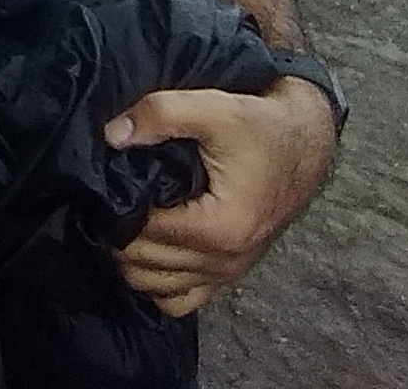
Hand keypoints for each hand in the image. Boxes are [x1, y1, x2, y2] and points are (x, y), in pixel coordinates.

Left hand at [106, 78, 336, 316]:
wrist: (302, 144)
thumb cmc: (260, 127)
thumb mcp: (213, 108)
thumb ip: (161, 114)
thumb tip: (113, 135)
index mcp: (220, 228)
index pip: (141, 234)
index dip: (115, 208)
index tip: (105, 183)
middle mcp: (224, 260)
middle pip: (143, 265)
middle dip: (117, 233)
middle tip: (106, 199)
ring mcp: (227, 272)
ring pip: (157, 287)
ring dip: (132, 259)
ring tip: (122, 219)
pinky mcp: (228, 273)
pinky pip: (182, 299)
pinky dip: (158, 282)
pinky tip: (147, 248)